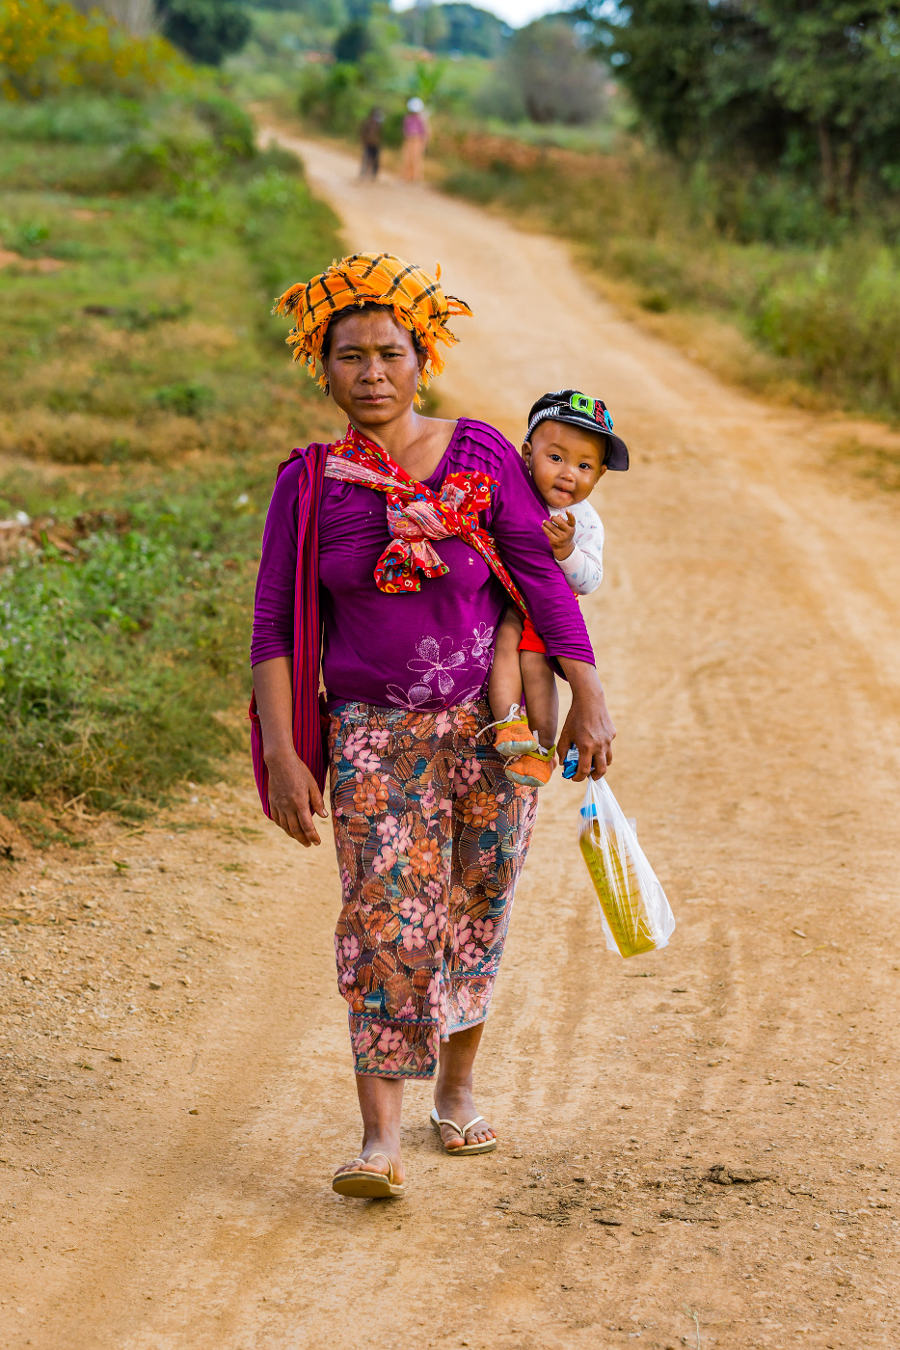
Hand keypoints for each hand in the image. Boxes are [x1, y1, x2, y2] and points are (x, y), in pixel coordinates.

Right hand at [264, 747, 327, 845]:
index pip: (307, 825)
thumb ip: (318, 801)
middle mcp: (288, 806)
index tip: (317, 842)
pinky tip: (288, 828)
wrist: (280, 762)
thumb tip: (324, 816)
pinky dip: (283, 827)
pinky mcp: (272, 802)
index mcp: (299, 802)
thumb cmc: (299, 771)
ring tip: (300, 839)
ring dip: (293, 835)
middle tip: (309, 844)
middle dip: (303, 839)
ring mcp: (278, 805)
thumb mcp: (312, 784)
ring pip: (285, 827)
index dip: (312, 836)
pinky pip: (277, 819)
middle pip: (295, 829)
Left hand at [542, 511, 575, 558]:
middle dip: (554, 518)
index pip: (572, 521)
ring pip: (553, 527)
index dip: (570, 515)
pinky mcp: (555, 541)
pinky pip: (548, 533)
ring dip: (547, 523)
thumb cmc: (564, 533)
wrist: (564, 547)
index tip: (567, 510)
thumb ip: (563, 521)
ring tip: (544, 521)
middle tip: (550, 517)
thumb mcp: (566, 527)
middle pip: (561, 523)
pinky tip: (542, 526)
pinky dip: (545, 528)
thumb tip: (559, 515)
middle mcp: (568, 533)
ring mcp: (562, 537)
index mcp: (572, 528)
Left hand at [557, 664, 615, 779]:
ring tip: (592, 761)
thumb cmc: (575, 717)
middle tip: (588, 775)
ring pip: (608, 760)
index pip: (584, 770)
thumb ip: (563, 751)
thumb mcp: (565, 734)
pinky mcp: (612, 734)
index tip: (574, 778)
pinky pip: (608, 746)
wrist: (590, 700)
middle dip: (594, 776)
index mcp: (586, 747)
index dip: (578, 778)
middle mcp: (599, 745)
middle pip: (601, 770)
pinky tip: (594, 740)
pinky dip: (602, 749)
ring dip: (600, 764)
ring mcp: (608, 740)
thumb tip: (564, 764)